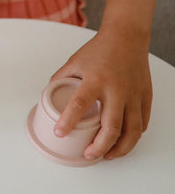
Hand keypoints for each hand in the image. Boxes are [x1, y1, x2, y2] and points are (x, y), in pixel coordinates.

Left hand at [50, 26, 152, 159]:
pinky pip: (142, 123)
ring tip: (107, 155)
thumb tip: (48, 95)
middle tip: (88, 154)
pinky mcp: (145, 98)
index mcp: (95, 80)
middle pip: (111, 127)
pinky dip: (133, 136)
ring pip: (131, 131)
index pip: (79, 104)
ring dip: (120, 148)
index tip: (60, 133)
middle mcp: (116, 90)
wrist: (126, 38)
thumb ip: (61, 79)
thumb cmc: (99, 49)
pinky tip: (123, 141)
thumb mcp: (74, 61)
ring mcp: (133, 96)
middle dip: (99, 146)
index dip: (68, 121)